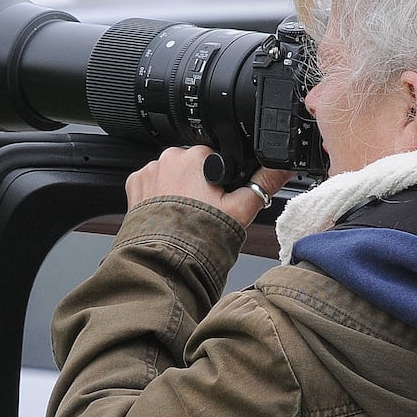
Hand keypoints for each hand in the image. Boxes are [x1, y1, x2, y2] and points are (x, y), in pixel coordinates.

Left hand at [124, 146, 291, 227]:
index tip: (219, 196)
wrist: (166, 260)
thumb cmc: (201, 236)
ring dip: (176, 188)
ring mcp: (149, 171)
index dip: (220, 179)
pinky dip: (157, 196)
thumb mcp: (241, 209)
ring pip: (170, 173)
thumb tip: (282, 168)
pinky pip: (150, 183)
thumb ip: (264, 184)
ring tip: (183, 215)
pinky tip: (166, 214)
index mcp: (197, 156)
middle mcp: (170, 158)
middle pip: (191, 164)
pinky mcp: (134, 185)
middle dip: (197, 182)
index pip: (215, 157)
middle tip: (202, 209)